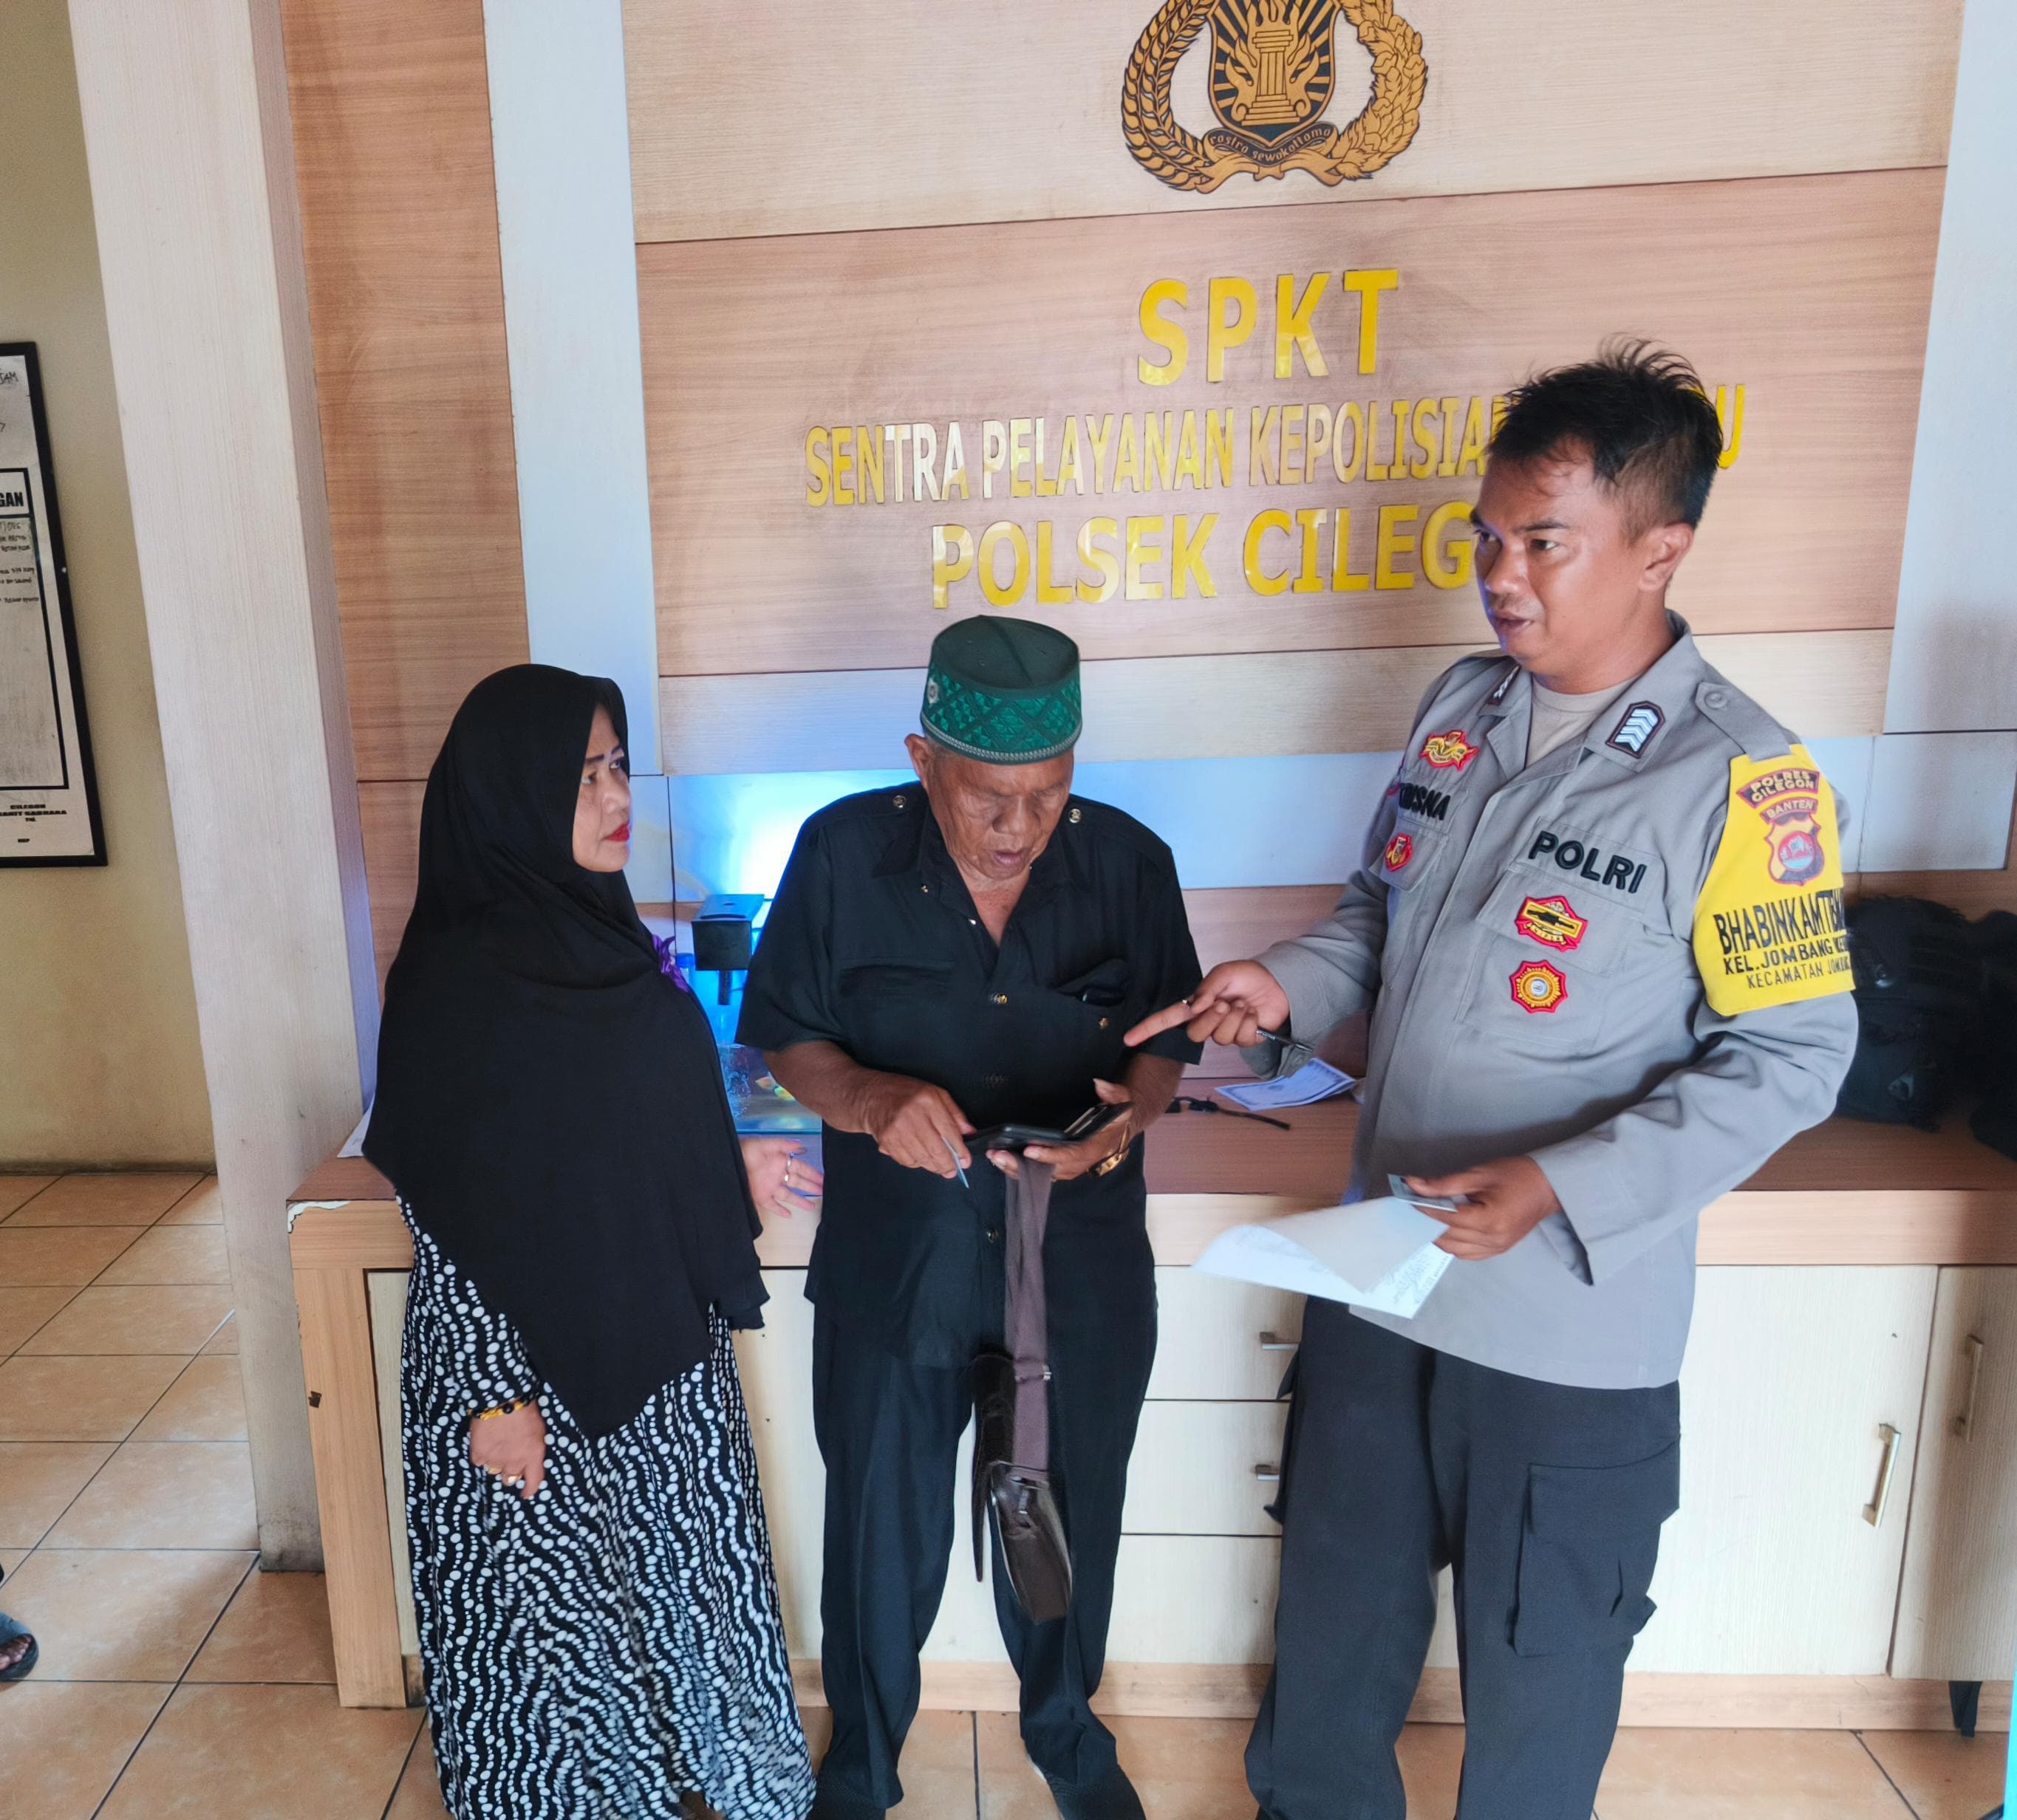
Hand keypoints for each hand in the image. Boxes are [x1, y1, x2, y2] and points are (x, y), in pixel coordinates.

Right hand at [469, 1401, 545, 1499]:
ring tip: (496, 1444)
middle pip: (511, 1478)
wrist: (501, 1399)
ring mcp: (495, 1460)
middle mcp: (515, 1462)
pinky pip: (479, 1462)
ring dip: (495, 1462)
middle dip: (510, 1472)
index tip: (526, 1494)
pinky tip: (484, 1442)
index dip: (530, 1490)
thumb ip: (533, 1448)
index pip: (534, 1481)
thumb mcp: (538, 1429)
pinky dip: (481, 1455)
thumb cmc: (524, 1409)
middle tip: (508, 1459)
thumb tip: (528, 1457)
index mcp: (533, 1455)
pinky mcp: (479, 1455)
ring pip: (494, 1470)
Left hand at [741, 1137, 822, 1218]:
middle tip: (823, 1191)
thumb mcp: (765, 1144)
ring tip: (811, 1206)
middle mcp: (777, 1175)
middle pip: (798, 1183)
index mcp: (780, 1161)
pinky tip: (789, 1214)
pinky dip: (781, 1210)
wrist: (729, 1161)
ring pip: (789, 1195)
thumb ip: (783, 1145)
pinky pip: (773, 1205)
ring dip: (800, 1201)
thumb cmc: (744, 1150)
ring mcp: (770, 1187)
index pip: (801, 1169)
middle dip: (811, 1186)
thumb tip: (800, 1146)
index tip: (822, 1178)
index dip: (812, 1174)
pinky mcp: (761, 1196)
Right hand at [852, 1072, 974, 1177]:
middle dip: (947, 1165)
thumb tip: (969, 1132)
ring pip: (922, 1158)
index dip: (960, 1150)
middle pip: (936, 1149)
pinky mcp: (886, 1142)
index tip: (965, 1161)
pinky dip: (916, 1163)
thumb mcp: (935, 1094)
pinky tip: (919, 1157)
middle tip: (952, 1171)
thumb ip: (954, 1113)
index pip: (949, 1131)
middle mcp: (912, 1116)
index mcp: (927, 1101)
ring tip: (938, 1166)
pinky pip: (907, 1161)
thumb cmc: (906, 1093)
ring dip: (933, 1166)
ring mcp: (897, 1130)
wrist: (871, 1096)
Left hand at [993, 1078, 1135, 1183]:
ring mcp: (1065, 1168)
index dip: (1049, 1154)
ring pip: (1039, 1175)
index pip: (1069, 1156)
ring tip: (994, 1157)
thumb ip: (1112, 1093)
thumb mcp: (1121, 1102)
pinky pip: (1036, 1173)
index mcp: (1092, 1149)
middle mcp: (1077, 1164)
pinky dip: (1018, 1169)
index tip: (1029, 1149)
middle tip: (999, 1155)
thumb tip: (1098, 1084)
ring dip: (1015, 1168)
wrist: (1115, 1132)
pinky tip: (1000, 1160)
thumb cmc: (1115, 1117)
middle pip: (1048, 1170)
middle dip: (1022, 1165)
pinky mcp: (1056, 1168)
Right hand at [1125, 960, 1290, 1050]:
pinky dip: (1249, 1022)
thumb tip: (1197, 1006)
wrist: (1277, 984)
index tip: (1128, 1038)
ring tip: (1243, 1004)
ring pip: (1219, 1038)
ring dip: (1234, 1017)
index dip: (1148, 1029)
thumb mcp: (1225, 972)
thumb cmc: (1247, 976)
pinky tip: (1253, 1013)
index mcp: (1196, 1005)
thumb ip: (1208, 987)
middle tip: (1225, 1003)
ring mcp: (1225, 1033)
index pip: (1167, 1019)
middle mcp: (1207, 1022)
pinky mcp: (1243, 1040)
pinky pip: (1241, 1039)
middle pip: (1195, 1035)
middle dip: (1210, 1020)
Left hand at [1406, 1156, 1561, 1261]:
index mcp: (1490, 1219)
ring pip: (1455, 1249)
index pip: (1447, 1219)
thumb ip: (1444, 1184)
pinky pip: (1468, 1254)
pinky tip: (1448, 1230)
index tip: (1409, 1200)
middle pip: (1448, 1237)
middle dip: (1427, 1223)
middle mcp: (1493, 1239)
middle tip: (1414, 1208)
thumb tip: (1414, 1185)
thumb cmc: (1515, 1175)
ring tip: (1428, 1219)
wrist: (1547, 1187)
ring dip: (1438, 1236)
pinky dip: (1454, 1244)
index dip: (1425, 1210)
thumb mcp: (1479, 1174)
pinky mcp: (1498, 1250)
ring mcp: (1497, 1248)